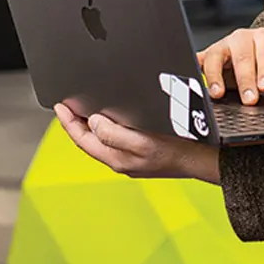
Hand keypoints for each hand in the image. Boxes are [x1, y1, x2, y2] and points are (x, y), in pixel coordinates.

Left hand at [54, 103, 220, 183]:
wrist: (203, 158)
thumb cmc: (177, 151)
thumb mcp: (142, 142)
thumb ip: (114, 134)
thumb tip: (93, 123)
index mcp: (117, 159)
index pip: (83, 140)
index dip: (68, 122)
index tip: (60, 105)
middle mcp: (122, 159)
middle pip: (90, 140)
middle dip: (77, 122)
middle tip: (69, 104)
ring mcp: (132, 157)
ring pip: (103, 138)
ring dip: (92, 122)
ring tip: (84, 107)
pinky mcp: (143, 151)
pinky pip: (117, 137)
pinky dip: (108, 125)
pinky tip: (113, 116)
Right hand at [198, 27, 263, 105]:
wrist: (254, 52)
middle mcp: (242, 38)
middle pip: (242, 56)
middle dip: (245, 79)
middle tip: (249, 100)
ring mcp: (222, 45)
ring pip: (216, 56)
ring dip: (216, 76)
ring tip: (218, 94)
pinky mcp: (207, 55)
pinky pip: (198, 60)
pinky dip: (194, 69)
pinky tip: (191, 80)